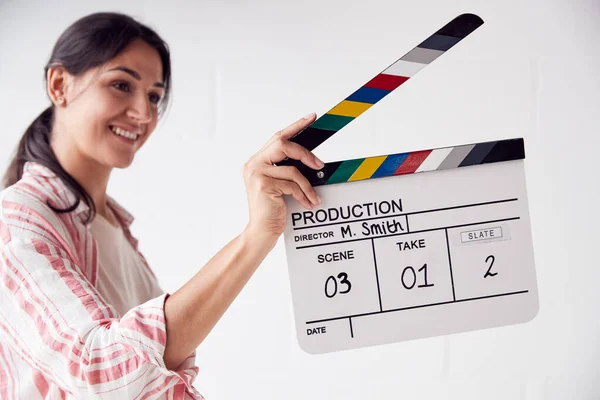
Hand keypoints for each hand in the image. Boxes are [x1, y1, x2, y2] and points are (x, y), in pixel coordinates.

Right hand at [242, 113, 323, 240]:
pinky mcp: (263, 184)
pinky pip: (292, 184)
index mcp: (257, 161)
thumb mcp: (281, 186)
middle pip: (282, 144)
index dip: (295, 126)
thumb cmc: (272, 210)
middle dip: (304, 153)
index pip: (277, 137)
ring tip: (314, 197)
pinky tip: (307, 203)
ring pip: (292, 169)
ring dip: (307, 185)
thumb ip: (288, 170)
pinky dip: (303, 194)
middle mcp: (253, 164)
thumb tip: (313, 161)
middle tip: (319, 164)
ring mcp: (256, 173)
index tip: (311, 118)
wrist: (261, 232)